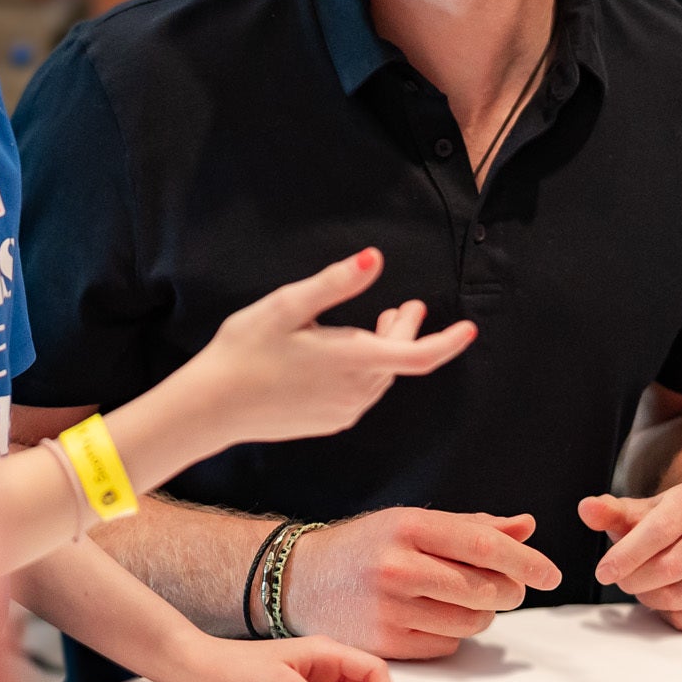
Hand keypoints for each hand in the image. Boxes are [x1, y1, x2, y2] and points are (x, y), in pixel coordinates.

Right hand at [180, 249, 475, 448]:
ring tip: (381, 323)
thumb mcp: (287, 305)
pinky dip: (367, 370)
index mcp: (352, 360)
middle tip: (407, 306)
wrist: (212, 408)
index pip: (419, 355)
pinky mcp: (329, 422)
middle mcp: (356, 391)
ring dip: (386, 349)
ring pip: (380, 377)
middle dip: (406, 330)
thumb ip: (335, 283)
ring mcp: (343, 411)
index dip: (448, 342)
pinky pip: (362, 393)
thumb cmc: (245, 350)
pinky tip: (349, 356)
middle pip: (398, 360)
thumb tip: (375, 258)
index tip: (469, 328)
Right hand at [282, 508, 560, 659]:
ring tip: (464, 600)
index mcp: (409, 527)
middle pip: (485, 589)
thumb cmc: (367, 547)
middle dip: (509, 591)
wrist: (302, 580)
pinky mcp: (385, 644)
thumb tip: (527, 526)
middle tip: (507, 587)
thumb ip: (472, 526)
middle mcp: (398, 566)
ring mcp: (390, 609)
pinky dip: (454, 634)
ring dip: (483, 615)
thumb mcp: (412, 523)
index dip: (526, 561)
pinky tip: (435, 617)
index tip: (551, 574)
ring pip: (472, 622)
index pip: (485, 546)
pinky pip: (448, 645)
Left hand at [580, 484, 681, 628]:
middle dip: (634, 578)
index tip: (604, 571)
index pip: (661, 530)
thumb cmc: (665, 522)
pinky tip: (662, 593)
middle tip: (618, 578)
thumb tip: (587, 509)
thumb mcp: (636, 512)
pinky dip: (666, 612)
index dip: (628, 554)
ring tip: (641, 582)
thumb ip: (609, 511)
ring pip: (679, 596)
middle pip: (671, 567)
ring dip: (648, 596)